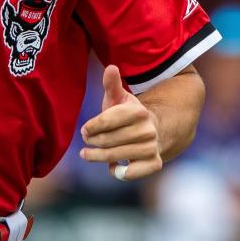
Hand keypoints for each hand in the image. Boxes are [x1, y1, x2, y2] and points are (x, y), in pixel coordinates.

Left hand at [78, 65, 162, 180]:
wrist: (154, 130)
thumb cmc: (127, 115)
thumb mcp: (119, 98)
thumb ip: (111, 84)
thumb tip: (110, 67)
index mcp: (138, 111)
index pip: (105, 121)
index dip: (90, 127)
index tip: (84, 130)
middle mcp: (148, 130)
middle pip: (107, 140)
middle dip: (92, 142)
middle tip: (86, 141)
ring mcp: (152, 147)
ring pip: (114, 156)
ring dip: (97, 157)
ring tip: (88, 154)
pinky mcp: (155, 163)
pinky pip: (130, 173)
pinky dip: (118, 172)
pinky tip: (113, 167)